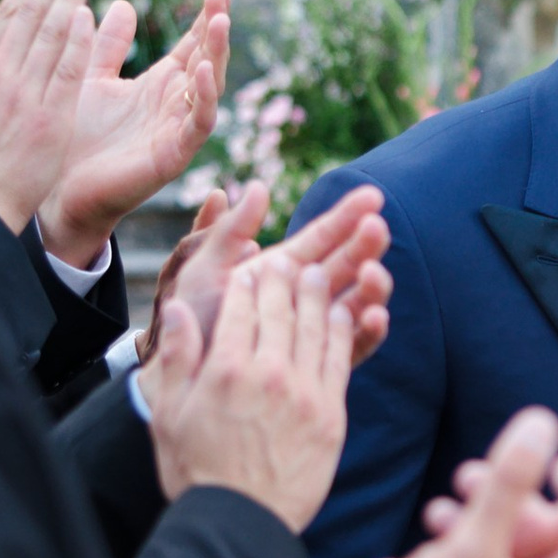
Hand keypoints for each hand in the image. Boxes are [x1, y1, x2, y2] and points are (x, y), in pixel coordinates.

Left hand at [41, 0, 232, 268]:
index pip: (193, 43)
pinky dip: (203, 99)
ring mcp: (176, 130)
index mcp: (158, 85)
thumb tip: (121, 4)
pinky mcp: (172, 156)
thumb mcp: (90, 79)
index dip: (206, 15)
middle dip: (217, 26)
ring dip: (217, 55)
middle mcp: (174, 105)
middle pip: (208, 58)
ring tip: (219, 22)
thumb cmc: (75, 138)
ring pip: (210, 88)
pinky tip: (201, 72)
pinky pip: (197, 125)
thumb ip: (107, 46)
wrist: (59, 192)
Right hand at [143, 251, 354, 529]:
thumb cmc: (197, 473)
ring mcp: (304, 393)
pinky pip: (340, 360)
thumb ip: (176, 359)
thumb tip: (177, 310)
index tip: (253, 268)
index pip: (240, 308)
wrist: (240, 524)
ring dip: (319, 296)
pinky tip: (344, 313)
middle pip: (281, 310)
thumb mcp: (169, 415)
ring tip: (319, 275)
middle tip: (289, 262)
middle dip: (285, 280)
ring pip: (315, 328)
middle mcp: (267, 374)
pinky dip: (343, 330)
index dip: (248, 283)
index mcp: (224, 370)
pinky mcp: (331, 415)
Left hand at [144, 181, 392, 367]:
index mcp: (280, 269)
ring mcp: (312, 329)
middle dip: (365, 246)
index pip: (321, 237)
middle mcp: (302, 296)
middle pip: (346, 266)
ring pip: (355, 304)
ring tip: (372, 273)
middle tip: (377, 229)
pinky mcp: (318, 365)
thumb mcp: (203, 268)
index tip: (372, 195)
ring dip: (371, 287)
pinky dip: (368, 331)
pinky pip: (351, 348)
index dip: (346, 216)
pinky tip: (375, 317)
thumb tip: (259, 187)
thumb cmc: (188, 319)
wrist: (180, 370)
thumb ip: (228, 230)